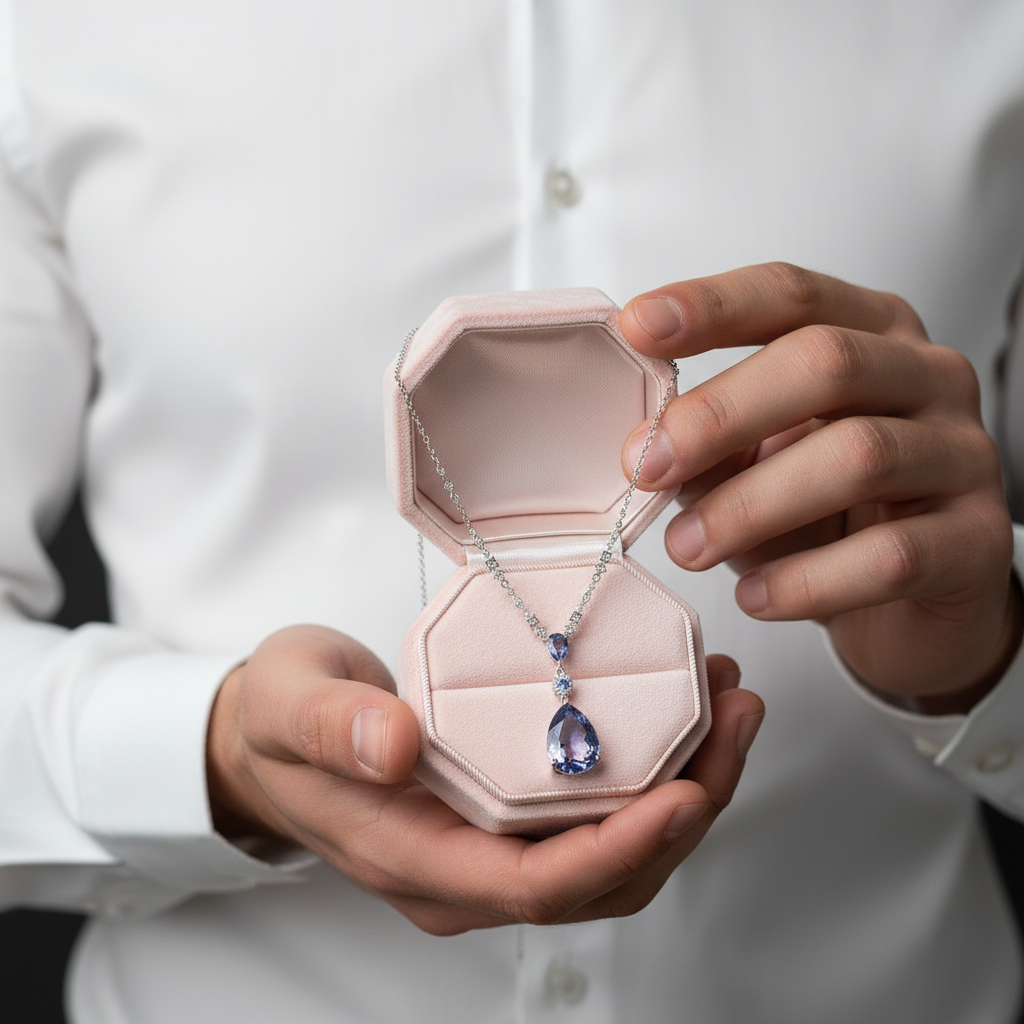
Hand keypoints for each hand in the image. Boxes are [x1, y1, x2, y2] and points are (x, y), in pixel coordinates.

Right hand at [206, 624, 762, 934]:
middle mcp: (466, 873)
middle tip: (733, 720)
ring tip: (726, 707)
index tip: (685, 792)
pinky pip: (598, 815)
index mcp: (416, 860)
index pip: (537, 888)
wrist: (271, 738)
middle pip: (602, 877)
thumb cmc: (277, 722)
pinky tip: (680, 713)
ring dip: (686, 789)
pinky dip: (654, 772)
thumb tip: (396, 743)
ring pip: (615, 853)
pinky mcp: (508, 816)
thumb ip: (334, 726)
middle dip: (686, 810)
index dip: (620, 851)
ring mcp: (491, 850)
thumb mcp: (287, 704)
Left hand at [619, 262, 1022, 711]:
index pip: (792, 295)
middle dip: (721, 414)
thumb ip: (710, 445)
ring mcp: (963, 454)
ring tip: (686, 546)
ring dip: (751, 505)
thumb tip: (646, 445)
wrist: (916, 601)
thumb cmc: (828, 514)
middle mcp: (926, 377)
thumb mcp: (756, 464)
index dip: (712, 306)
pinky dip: (808, 580)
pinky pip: (891, 555)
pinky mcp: (977, 540)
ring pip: (859, 456)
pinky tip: (756, 597)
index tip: (636, 327)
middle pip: (827, 363)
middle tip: (647, 466)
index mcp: (870, 334)